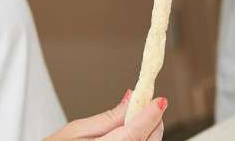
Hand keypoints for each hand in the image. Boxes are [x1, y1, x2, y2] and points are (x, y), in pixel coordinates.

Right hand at [46, 91, 166, 140]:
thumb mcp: (75, 131)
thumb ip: (107, 117)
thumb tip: (130, 99)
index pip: (136, 132)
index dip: (151, 114)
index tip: (159, 100)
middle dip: (152, 122)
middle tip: (145, 105)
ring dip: (147, 133)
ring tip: (133, 122)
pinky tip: (130, 136)